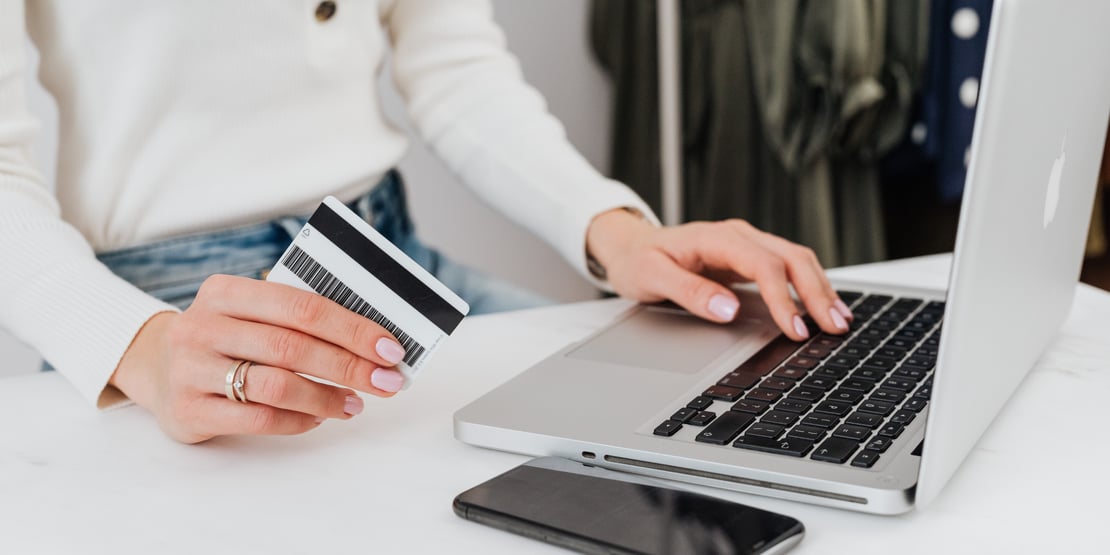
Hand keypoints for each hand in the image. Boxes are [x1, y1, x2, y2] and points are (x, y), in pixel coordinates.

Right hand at [110, 275, 409, 443]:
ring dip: (326, 397)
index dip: (351, 328)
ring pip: (276, 385)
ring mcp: (190, 369)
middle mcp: (202, 326)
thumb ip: (297, 319)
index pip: (301, 306)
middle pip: (292, 346)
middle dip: (349, 366)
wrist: (154, 366)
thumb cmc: (223, 337)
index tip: (389, 348)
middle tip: (385, 381)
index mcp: (225, 291)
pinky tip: (316, 418)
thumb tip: (369, 341)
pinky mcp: (188, 410)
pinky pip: (258, 419)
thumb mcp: (248, 312)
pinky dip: (297, 421)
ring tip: (353, 404)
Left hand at [586, 209, 852, 339]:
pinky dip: (810, 286)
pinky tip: (823, 306)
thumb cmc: (639, 261)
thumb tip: (728, 309)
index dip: (783, 298)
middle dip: (817, 292)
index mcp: (717, 238)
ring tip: (840, 321)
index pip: (763, 265)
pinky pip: (788, 268)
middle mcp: (738, 236)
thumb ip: (689, 292)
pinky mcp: (750, 257)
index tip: (796, 329)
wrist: (630, 246)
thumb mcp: (652, 277)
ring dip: (820, 289)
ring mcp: (747, 245)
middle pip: (791, 258)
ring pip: (797, 260)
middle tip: (835, 327)